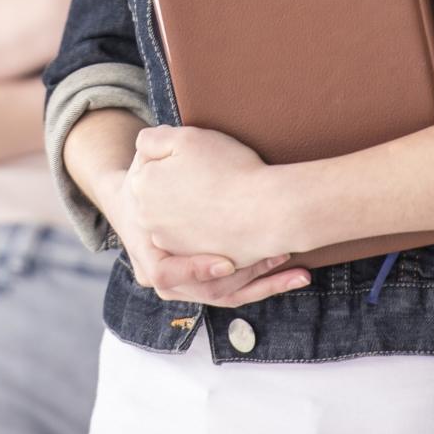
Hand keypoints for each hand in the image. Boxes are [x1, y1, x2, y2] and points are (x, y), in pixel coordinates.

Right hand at [97, 145, 308, 308]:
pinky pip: (242, 293)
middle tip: (280, 255)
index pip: (165, 274)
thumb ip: (152, 146)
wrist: (136, 204)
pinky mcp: (209, 284)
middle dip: (246, 273)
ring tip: (293, 261)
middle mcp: (166, 278)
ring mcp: (189, 285)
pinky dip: (270, 285)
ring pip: (230, 294)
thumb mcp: (145, 161)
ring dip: (265, 280)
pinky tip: (297, 275)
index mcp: (147, 252)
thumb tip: (158, 138)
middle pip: (208, 290)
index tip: (227, 262)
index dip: (196, 270)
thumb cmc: (147, 181)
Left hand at [126, 125, 294, 270]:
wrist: (267, 211)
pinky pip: (198, 242)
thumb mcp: (186, 137)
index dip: (179, 159)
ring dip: (195, 211)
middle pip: (164, 194)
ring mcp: (169, 243)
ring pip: (180, 219)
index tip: (202, 160)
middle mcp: (147, 219)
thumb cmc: (229, 169)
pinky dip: (209, 232)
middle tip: (214, 177)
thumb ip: (155, 138)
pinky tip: (229, 219)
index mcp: (141, 186)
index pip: (153, 165)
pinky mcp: (193, 261)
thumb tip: (145, 144)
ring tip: (224, 199)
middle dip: (182, 186)